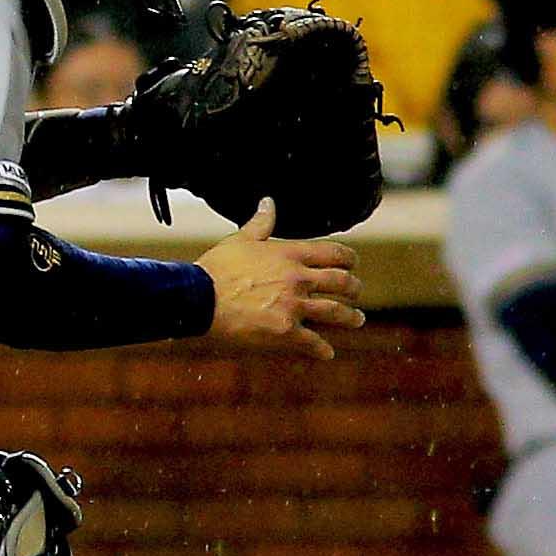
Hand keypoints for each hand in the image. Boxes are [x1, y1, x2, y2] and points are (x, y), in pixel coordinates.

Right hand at [196, 200, 364, 358]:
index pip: (334, 253)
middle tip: (356, 292)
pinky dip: (322, 349)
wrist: (199, 299)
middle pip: (342, 283)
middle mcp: (299, 279)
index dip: (348, 259)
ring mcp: (294, 306)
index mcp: (291, 255)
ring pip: (336, 312)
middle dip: (354, 288)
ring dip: (351, 318)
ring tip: (357, 320)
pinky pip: (312, 342)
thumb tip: (268, 202)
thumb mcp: (239, 240)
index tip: (352, 264)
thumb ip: (260, 223)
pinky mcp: (285, 331)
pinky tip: (327, 353)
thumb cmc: (216, 269)